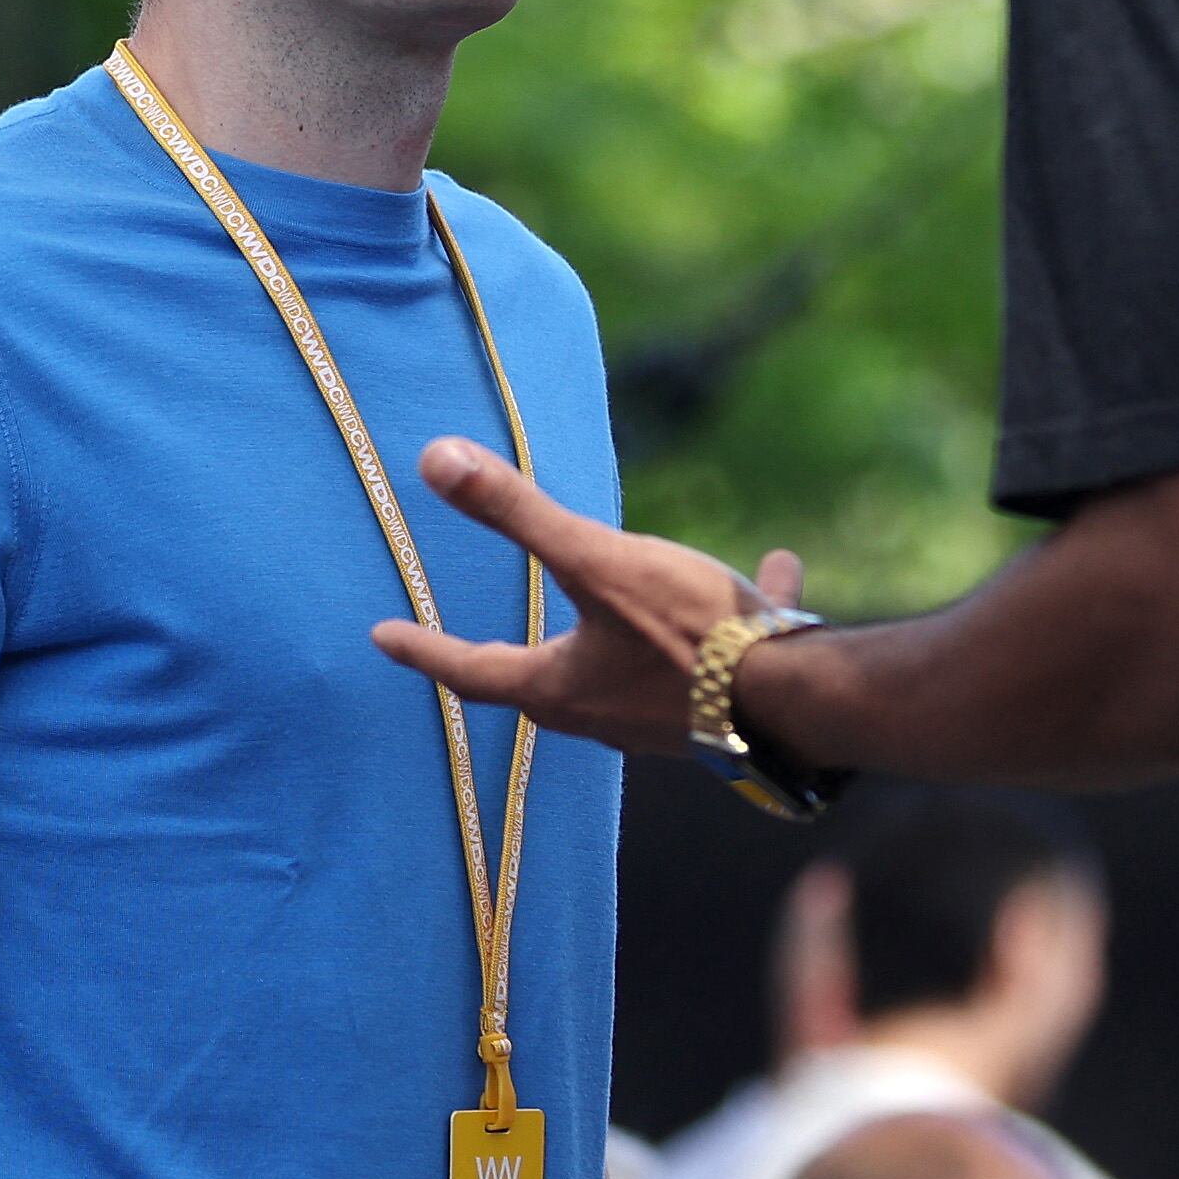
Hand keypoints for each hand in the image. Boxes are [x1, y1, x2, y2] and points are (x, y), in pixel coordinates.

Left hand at [373, 436, 806, 756]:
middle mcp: (603, 715)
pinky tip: (777, 569)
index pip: (471, 670)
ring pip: (629, 671)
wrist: (795, 699)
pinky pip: (722, 653)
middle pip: (541, 688)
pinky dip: (734, 612)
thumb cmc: (689, 631)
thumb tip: (434, 460)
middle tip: (480, 654)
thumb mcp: (595, 558)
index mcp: (561, 687)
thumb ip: (515, 512)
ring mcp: (665, 718)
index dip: (423, 649)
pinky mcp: (727, 708)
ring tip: (633, 597)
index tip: (383, 638)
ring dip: (622, 635)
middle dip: (510, 665)